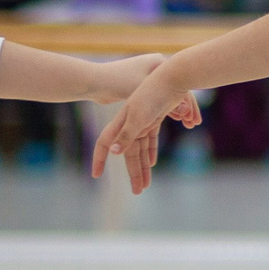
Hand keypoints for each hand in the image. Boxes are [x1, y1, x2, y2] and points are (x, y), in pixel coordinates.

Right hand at [87, 58, 199, 194]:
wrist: (172, 78)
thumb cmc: (153, 95)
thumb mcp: (140, 117)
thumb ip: (127, 134)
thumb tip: (115, 152)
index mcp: (122, 124)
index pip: (105, 144)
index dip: (99, 159)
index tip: (96, 175)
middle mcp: (129, 124)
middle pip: (129, 154)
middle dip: (134, 173)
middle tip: (138, 191)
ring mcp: (142, 122)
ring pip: (141, 150)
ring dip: (144, 167)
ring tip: (145, 185)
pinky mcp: (154, 119)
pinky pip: (150, 140)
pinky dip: (151, 152)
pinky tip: (151, 163)